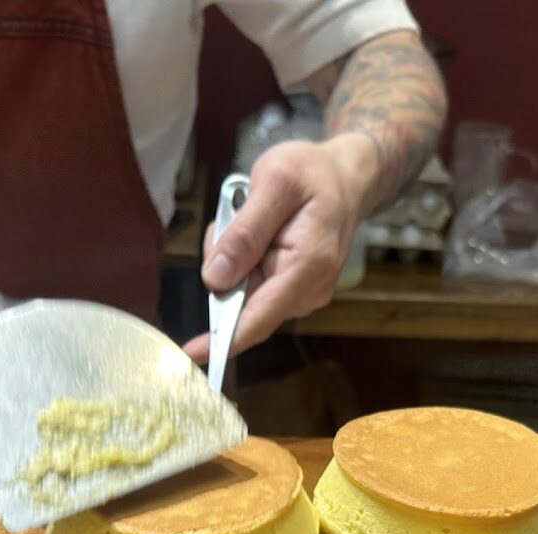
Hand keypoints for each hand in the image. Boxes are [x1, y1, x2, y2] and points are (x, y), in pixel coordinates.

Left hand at [182, 136, 373, 362]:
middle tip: (233, 218)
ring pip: (240, 295)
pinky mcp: (291, 292)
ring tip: (248, 218)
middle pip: (241, 303)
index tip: (191, 354)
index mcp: (309, 266)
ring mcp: (301, 295)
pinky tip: (254, 232)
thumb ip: (244, 232)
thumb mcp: (275, 183)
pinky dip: (240, 262)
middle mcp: (308, 292)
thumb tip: (215, 280)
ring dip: (231, 261)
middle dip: (222, 268)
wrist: (345, 178)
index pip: (258, 317)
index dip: (221, 339)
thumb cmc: (313, 174)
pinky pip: (248, 287)